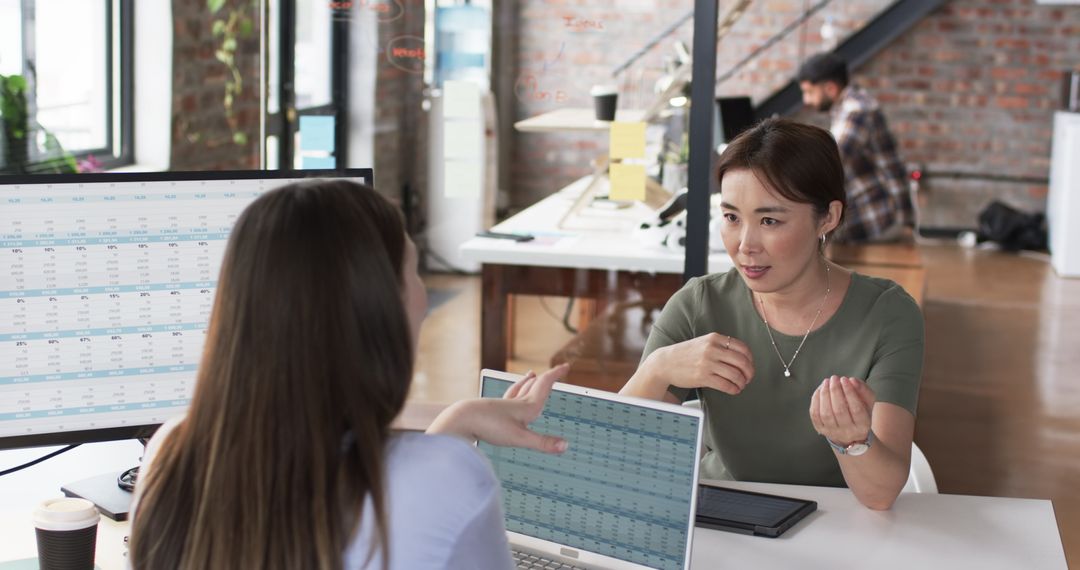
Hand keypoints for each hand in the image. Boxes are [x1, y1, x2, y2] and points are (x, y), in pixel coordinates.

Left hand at [426, 364, 568, 453]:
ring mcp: (502, 406)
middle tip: (556, 371)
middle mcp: (515, 403)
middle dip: (547, 378)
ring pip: (518, 390)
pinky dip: (512, 394)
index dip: (556, 375)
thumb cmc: (488, 426)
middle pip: (534, 386)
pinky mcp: (491, 411)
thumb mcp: (519, 438)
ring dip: (527, 383)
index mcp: (526, 406)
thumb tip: (565, 445)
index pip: (544, 386)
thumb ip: (542, 443)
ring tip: (531, 376)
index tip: (565, 366)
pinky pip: (506, 399)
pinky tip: (507, 398)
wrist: (461, 420)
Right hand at [640, 333, 754, 394]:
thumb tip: (742, 358)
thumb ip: (720, 346)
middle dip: (749, 372)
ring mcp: (707, 363)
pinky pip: (726, 385)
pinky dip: (734, 389)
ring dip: (742, 382)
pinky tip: (734, 390)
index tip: (749, 366)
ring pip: (736, 375)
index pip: (742, 348)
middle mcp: (712, 349)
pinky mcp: (702, 377)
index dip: (750, 359)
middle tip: (748, 378)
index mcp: (714, 338)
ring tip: (740, 385)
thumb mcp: (703, 343)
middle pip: (742, 362)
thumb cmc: (685, 354)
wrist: (665, 363)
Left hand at [809, 376, 875, 446]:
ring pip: (826, 414)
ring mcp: (833, 432)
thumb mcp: (867, 401)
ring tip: (826, 382)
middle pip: (839, 411)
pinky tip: (820, 390)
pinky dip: (816, 400)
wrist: (850, 431)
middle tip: (834, 378)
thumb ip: (863, 390)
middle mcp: (848, 432)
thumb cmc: (860, 411)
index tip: (844, 379)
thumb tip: (852, 380)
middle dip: (835, 391)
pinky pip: (815, 415)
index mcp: (863, 425)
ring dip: (824, 395)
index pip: (856, 409)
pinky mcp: (821, 430)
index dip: (849, 392)